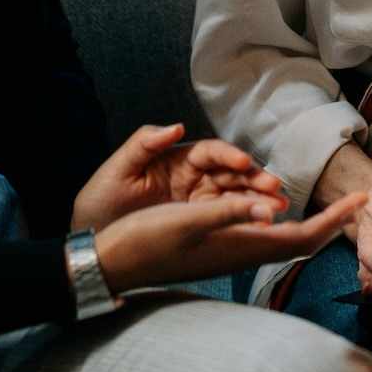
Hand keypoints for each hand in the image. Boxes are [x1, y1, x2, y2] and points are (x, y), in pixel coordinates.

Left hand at [70, 123, 285, 231]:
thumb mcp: (116, 172)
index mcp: (176, 160)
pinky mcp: (201, 225)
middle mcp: (193, 178)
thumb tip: (175, 126)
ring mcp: (199, 202)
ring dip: (259, 199)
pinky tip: (265, 226)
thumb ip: (143, 144)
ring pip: (236, 196)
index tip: (242, 161)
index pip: (210, 152)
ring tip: (278, 208)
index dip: (228, 154)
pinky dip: (248, 221)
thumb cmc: (100, 203)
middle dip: (254, 178)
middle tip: (274, 188)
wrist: (93, 245)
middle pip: (231, 173)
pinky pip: (229, 220)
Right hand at [94, 191, 367, 292]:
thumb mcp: (187, 219)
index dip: (334, 220)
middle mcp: (240, 253)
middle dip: (330, 223)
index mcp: (240, 247)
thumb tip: (270, 209)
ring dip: (308, 223)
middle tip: (354, 202)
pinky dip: (282, 223)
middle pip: (299, 242)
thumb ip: (229, 212)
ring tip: (326, 203)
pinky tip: (276, 210)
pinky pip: (262, 238)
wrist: (112, 263)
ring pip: (281, 241)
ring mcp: (229, 253)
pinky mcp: (217, 249)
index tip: (361, 200)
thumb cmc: (146, 240)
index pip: (302, 238)